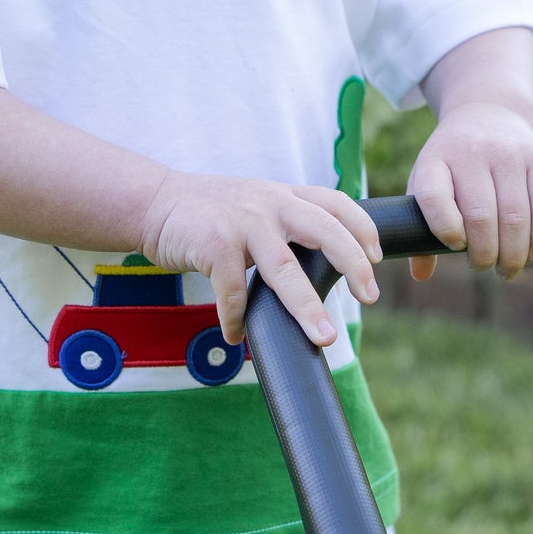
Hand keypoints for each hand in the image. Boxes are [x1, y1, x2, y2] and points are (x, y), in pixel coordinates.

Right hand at [139, 172, 381, 345]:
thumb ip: (288, 220)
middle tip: (371, 296)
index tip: (377, 257)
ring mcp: (242, 224)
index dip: (362, 228)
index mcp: (284, 195)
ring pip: (285, 269)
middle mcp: (270, 204)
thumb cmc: (211, 212)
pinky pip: (234, 292)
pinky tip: (237, 336)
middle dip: (353, 264)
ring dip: (306, 307)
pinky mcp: (214, 245)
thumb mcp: (256, 202)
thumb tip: (328, 259)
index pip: (336, 203)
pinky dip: (237, 319)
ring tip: (324, 337)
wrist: (154, 203)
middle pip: (325, 230)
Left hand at [408, 102, 532, 282]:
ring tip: (507, 269)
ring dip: (513, 255)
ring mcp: (509, 154)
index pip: (433, 197)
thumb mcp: (427, 183)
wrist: (489, 112)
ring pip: (515, 218)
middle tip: (483, 266)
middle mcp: (471, 153)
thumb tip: (420, 274)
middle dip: (484, 255)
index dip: (445, 229)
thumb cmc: (452, 164)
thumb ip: (419, 227)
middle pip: (480, 217)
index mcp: (435, 160)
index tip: (454, 245)